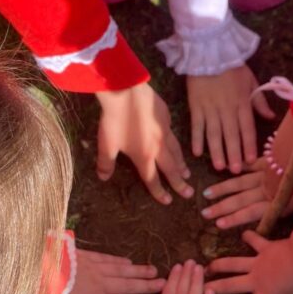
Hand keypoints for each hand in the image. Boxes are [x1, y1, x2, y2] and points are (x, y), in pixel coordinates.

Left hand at [47, 249, 164, 293]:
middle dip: (146, 283)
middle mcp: (101, 283)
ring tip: (152, 270)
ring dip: (137, 270)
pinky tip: (127, 261)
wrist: (34, 276)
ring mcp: (94, 268)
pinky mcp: (84, 256)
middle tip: (163, 281)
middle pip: (128, 284)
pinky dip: (118, 260)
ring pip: (120, 270)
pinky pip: (106, 258)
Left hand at [96, 83, 192, 204]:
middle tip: (189, 193)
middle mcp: (158, 147)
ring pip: (176, 152)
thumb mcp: (106, 144)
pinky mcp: (166, 116)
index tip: (168, 201)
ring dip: (182, 164)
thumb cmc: (114, 120)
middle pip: (171, 169)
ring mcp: (165, 131)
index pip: (153, 179)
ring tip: (187, 172)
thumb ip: (106, 163)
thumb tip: (103, 178)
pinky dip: (175, 142)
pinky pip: (173, 133)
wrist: (126, 92)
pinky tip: (175, 143)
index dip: (160, 192)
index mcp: (144, 156)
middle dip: (179, 183)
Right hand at [187, 66, 274, 173]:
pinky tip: (197, 153)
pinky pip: (196, 125)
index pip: (247, 127)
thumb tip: (271, 118)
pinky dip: (197, 139)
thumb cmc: (232, 66)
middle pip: (231, 135)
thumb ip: (260, 101)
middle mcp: (227, 108)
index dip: (249, 144)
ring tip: (219, 167)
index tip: (252, 160)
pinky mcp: (195, 106)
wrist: (208, 51)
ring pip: (214, 133)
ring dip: (217, 151)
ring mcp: (210, 108)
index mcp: (242, 102)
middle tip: (235, 171)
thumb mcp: (251, 80)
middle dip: (234, 153)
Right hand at [201, 158, 292, 228]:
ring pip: (239, 183)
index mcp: (275, 201)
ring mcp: (264, 173)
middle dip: (221, 208)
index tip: (218, 224)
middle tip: (204, 213)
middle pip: (240, 200)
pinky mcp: (267, 159)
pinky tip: (227, 168)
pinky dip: (239, 165)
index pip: (251, 213)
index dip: (234, 219)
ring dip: (223, 189)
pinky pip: (250, 163)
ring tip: (207, 194)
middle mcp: (265, 189)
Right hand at [207, 230, 292, 293]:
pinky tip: (243, 234)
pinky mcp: (263, 248)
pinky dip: (248, 237)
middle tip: (199, 290)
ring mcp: (256, 263)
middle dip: (212, 290)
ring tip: (205, 267)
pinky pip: (253, 241)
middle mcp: (254, 281)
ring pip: (232, 264)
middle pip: (228, 287)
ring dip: (218, 265)